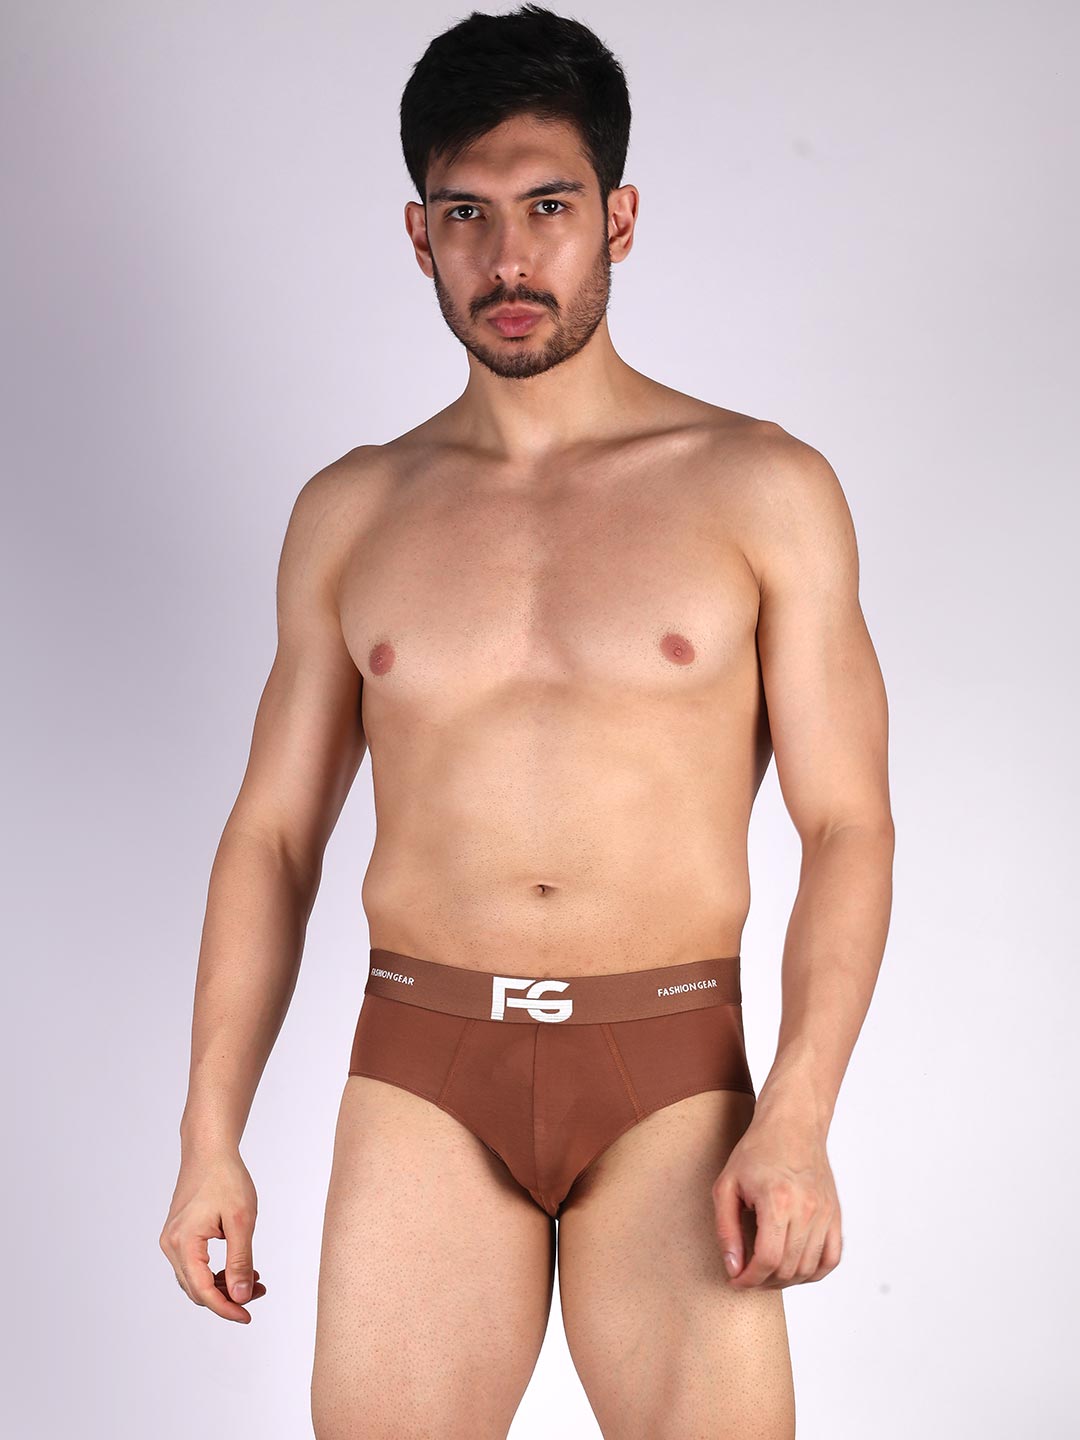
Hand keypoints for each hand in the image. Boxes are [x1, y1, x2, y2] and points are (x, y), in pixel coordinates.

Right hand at [159, 1150, 266, 1321]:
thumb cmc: (227, 1179)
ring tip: (254, 1279)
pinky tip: (238, 1266)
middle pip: (197, 1289)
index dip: (226, 1308)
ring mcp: (173, 1240)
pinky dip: (215, 1272)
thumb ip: (240, 1261)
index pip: (203, 1291)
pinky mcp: (179, 1235)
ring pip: (195, 1279)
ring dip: (223, 1285)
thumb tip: (241, 1297)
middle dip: (228, 1297)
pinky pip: (194, 1265)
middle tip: (259, 1292)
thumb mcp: (241, 1220)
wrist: (210, 1152)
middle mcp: (172, 1245)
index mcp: (184, 1243)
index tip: (248, 1316)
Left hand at [711, 1111, 842, 1289]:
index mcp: (778, 1201)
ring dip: (786, 1280)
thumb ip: (726, 1230)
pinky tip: (794, 1269)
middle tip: (747, 1276)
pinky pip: (832, 1258)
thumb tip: (733, 1268)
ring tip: (766, 1273)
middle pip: (788, 1268)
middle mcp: (807, 1210)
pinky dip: (814, 1272)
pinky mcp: (835, 1215)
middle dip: (763, 1281)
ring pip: (809, 1269)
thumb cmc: (756, 1152)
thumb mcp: (726, 1186)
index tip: (736, 1281)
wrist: (792, 1126)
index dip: (750, 1279)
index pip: (768, 1259)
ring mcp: (825, 1214)